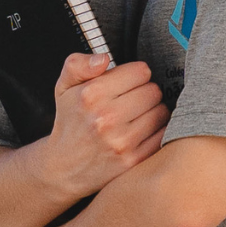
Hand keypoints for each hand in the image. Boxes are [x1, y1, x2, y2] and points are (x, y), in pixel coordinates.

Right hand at [40, 53, 169, 199]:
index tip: (126, 83)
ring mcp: (121, 141)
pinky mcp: (133, 159)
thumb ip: (79, 64)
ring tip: (135, 116)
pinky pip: (163, 134)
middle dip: (144, 93)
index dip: (134, 75)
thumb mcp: (65, 87)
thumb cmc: (70, 122)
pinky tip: (140, 131)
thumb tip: (103, 59)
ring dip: (152, 112)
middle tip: (130, 101)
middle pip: (153, 90)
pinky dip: (156, 131)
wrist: (63, 167)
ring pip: (161, 111)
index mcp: (91, 96)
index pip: (141, 71)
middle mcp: (106, 118)